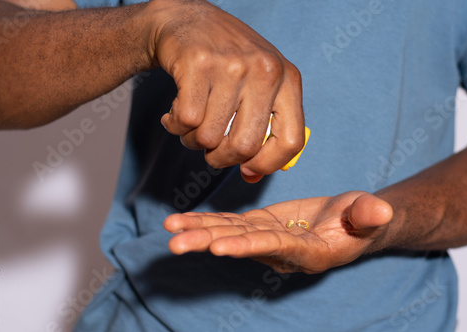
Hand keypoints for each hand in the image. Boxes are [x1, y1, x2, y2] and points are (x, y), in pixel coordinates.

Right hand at [148, 0, 304, 182]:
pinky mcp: (198, 63)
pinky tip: (174, 112)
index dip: (268, 164)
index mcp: (288, 80)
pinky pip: (185, 120)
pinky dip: (175, 125)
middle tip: (210, 149)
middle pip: (244, 147)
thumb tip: (251, 175)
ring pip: (209, 137)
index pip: (292, 141)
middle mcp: (265, 71)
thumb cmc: (226, 63)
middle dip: (220, 158)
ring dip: (193, 140)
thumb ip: (261, 128)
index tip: (247, 168)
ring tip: (191, 122)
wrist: (188, 20)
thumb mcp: (258, 86)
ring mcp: (232, 66)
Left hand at [164, 191, 392, 273]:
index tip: (219, 247)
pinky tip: (180, 221)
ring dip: (198, 231)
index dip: (247, 245)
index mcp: (308, 251)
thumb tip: (381, 211)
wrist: (349, 223)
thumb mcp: (369, 215)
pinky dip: (205, 221)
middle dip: (208, 243)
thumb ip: (369, 215)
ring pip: (229, 233)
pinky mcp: (260, 225)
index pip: (274, 246)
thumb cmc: (362, 220)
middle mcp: (281, 250)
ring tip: (169, 229)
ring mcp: (267, 238)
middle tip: (176, 244)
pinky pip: (229, 224)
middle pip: (241, 244)